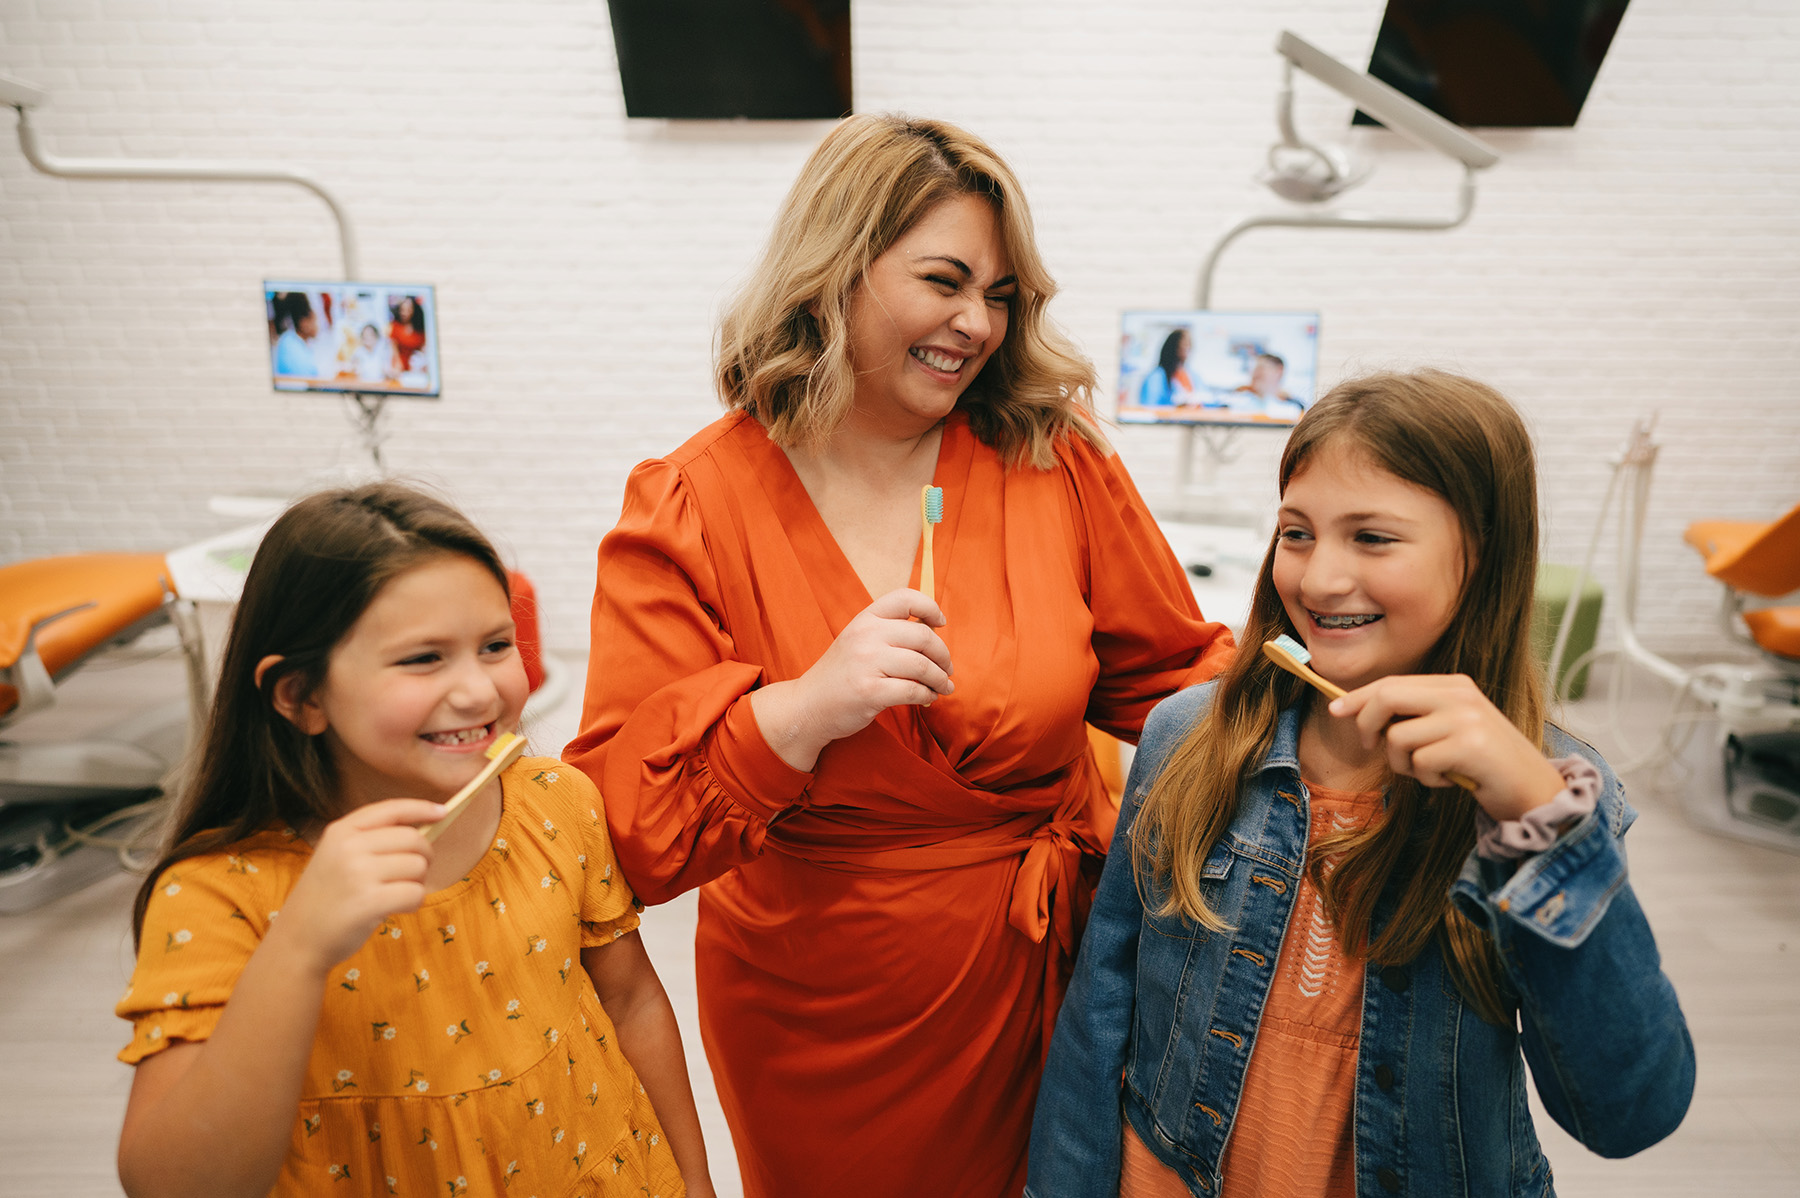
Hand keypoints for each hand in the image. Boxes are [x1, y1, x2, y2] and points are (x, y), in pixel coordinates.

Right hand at [272, 799, 444, 976]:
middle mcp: (349, 847)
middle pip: (413, 839)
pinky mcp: (370, 902)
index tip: (442, 811)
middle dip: (424, 856)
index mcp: (341, 831)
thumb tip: (423, 828)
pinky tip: (397, 909)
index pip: (391, 809)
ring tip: (397, 894)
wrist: (297, 940)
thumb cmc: (325, 898)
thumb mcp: (335, 856)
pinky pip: (415, 894)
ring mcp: (358, 874)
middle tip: (412, 874)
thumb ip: (370, 840)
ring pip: (418, 866)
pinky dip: (414, 903)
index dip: (421, 808)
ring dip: (417, 883)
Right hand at [751, 588, 953, 770]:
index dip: (930, 607)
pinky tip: (927, 699)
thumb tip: (934, 633)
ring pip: (923, 666)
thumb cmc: (840, 675)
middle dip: (943, 655)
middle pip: (923, 636)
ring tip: (943, 687)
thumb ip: (888, 632)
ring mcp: (867, 663)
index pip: (905, 598)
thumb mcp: (857, 641)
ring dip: (940, 679)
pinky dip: (927, 696)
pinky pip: (914, 690)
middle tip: (947, 669)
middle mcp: (866, 636)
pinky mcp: (870, 691)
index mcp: (865, 619)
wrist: (807, 706)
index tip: (940, 624)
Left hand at [1330, 674, 1565, 821]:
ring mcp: (1466, 719)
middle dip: (1368, 725)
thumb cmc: (1483, 764)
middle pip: (1387, 697)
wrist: (1535, 791)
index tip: (1336, 710)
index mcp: (1454, 685)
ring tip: (1432, 770)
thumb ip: (1415, 716)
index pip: (1393, 682)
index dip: (1359, 697)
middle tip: (1373, 748)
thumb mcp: (1450, 729)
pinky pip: (1420, 763)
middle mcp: (1460, 695)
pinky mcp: (1470, 747)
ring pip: (1398, 737)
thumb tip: (1359, 713)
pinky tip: (1451, 780)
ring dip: (1405, 764)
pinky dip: (1428, 779)